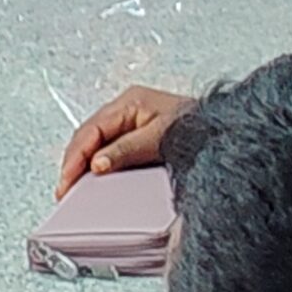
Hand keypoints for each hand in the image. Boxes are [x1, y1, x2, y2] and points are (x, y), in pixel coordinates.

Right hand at [58, 84, 194, 196]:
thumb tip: (97, 164)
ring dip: (84, 165)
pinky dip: (99, 165)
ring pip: (97, 143)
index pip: (91, 130)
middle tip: (65, 190)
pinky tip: (96, 179)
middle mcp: (128, 109)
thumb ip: (127, 151)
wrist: (226, 132)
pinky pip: (110, 150)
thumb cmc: (200, 127)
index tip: (67, 180)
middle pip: (89, 136)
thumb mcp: (160, 139)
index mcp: (129, 102)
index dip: (75, 157)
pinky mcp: (139, 137)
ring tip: (74, 187)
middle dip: (74, 162)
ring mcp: (132, 122)